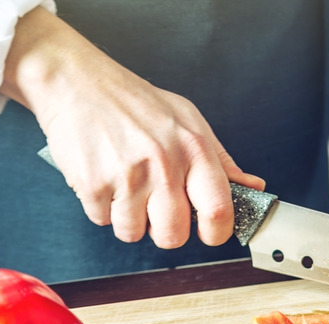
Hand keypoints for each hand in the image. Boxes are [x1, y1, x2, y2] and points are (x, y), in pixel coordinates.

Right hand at [0, 8, 264, 248]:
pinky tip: (104, 177)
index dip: (216, 232)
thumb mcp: (189, 120)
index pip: (219, 210)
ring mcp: (127, 176)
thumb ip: (222, 160)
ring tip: (126, 187)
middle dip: (165, 232)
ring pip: (134, 233)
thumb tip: (252, 188)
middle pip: (173, 235)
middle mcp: (164, 164)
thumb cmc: (136, 102)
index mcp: (194, 149)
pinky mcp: (93, 184)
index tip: (209, 232)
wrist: (77, 82)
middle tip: (157, 211)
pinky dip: (101, 207)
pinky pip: (102, 220)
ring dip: (128, 219)